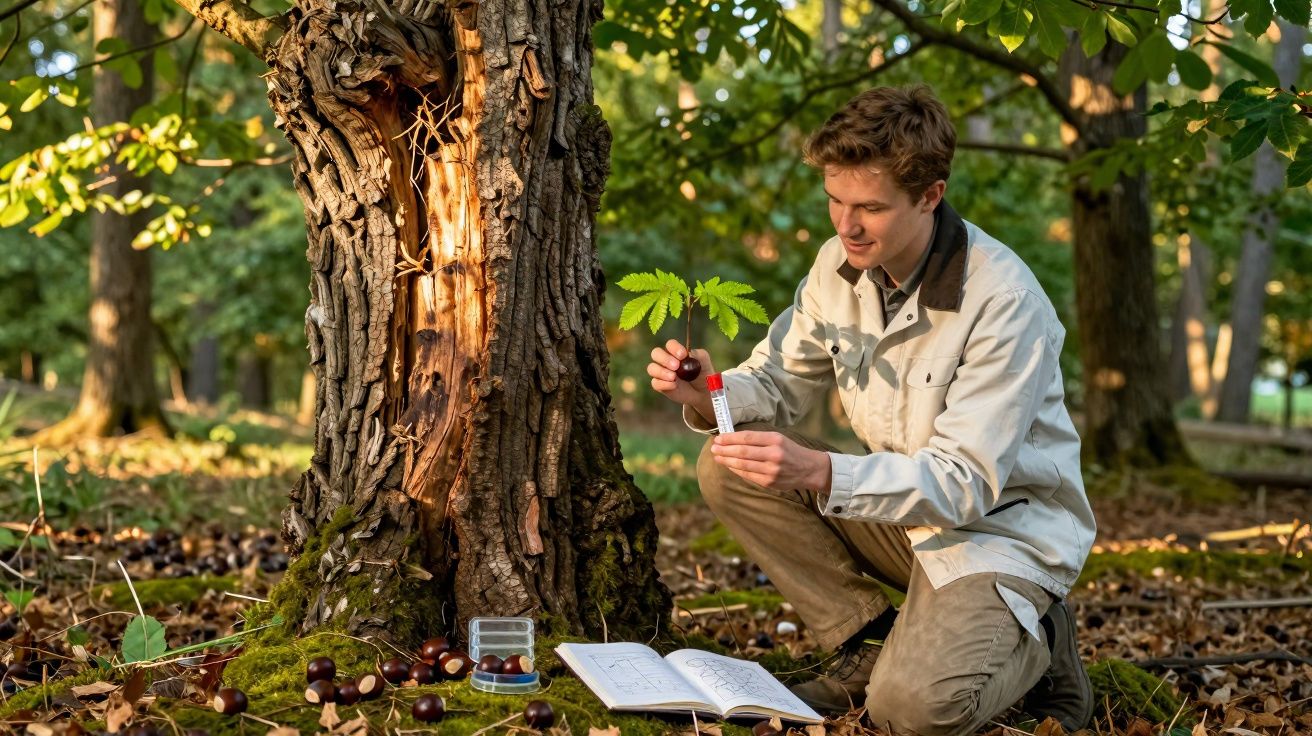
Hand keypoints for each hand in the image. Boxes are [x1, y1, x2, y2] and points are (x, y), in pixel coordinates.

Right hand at [647, 339, 716, 407]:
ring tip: (673, 377)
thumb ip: (698, 354)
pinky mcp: (661, 386)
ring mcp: (662, 373)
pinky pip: (655, 383)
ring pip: (652, 368)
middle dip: (665, 359)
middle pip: (656, 353)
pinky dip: (663, 384)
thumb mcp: (704, 361)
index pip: (670, 344)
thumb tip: (688, 353)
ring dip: (661, 372)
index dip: (674, 348)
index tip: (683, 355)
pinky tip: (674, 386)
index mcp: (676, 351)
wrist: (703, 391)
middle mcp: (666, 360)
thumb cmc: (703, 373)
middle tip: (676, 366)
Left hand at [710, 430, 831, 492]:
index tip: (718, 438)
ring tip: (717, 457)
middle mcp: (774, 454)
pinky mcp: (770, 482)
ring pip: (743, 465)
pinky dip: (736, 470)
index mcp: (775, 439)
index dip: (730, 438)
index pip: (747, 438)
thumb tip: (732, 439)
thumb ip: (758, 439)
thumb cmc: (790, 450)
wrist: (809, 469)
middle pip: (743, 452)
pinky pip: (748, 475)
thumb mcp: (778, 438)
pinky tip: (729, 466)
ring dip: (727, 461)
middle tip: (713, 448)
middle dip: (725, 450)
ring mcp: (772, 470)